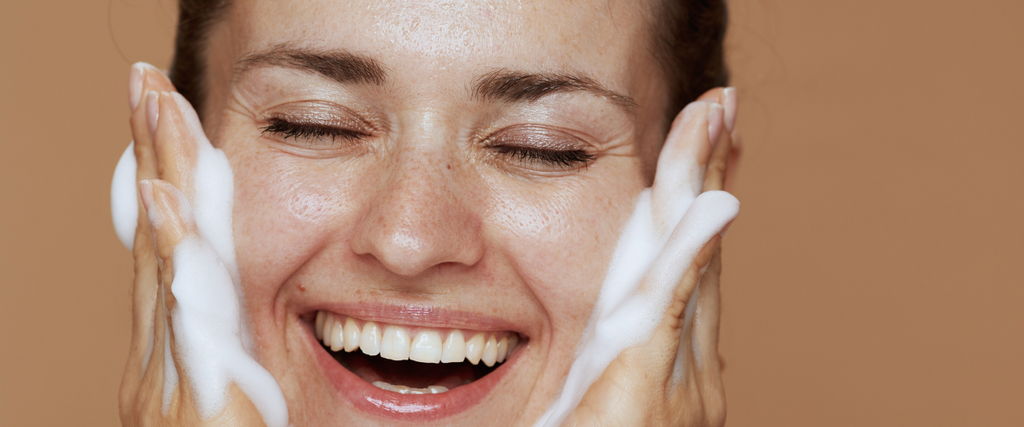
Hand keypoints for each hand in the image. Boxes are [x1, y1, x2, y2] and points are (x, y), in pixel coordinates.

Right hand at [117, 63, 284, 426]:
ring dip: (163, 184)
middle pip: (160, 240)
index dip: (170, 181)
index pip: (173, 250)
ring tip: (158, 112)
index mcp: (178, 353)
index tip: (171, 117)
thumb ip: (238, 356)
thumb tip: (255, 316)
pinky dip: (176, 260)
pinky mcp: (191, 404)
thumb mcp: (240, 399)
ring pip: (165, 266)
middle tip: (152, 85)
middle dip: (156, 158)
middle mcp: (162, 359)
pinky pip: (185, 319)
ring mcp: (169, 381)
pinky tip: (173, 208)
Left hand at [553, 88, 739, 426]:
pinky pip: (669, 309)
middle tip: (718, 110)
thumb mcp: (597, 406)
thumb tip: (616, 325)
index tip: (702, 150)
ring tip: (712, 121)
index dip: (694, 205)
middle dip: (708, 177)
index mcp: (671, 372)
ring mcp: (680, 385)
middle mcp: (690, 374)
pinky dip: (690, 253)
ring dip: (700, 189)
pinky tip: (710, 204)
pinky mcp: (649, 394)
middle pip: (698, 255)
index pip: (686, 270)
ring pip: (691, 267)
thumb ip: (608, 365)